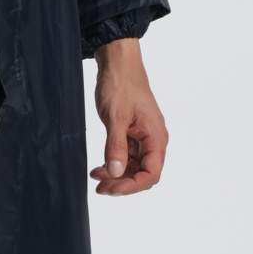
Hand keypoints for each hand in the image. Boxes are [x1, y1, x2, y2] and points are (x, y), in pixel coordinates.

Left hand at [90, 38, 167, 195]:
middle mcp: (153, 140)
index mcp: (156, 137)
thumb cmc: (121, 85)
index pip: (151, 174)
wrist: (118, 64)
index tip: (113, 189)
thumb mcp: (116, 117)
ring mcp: (143, 138)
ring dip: (117, 175)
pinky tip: (100, 167)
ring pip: (134, 167)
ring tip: (97, 178)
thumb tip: (116, 172)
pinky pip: (127, 157)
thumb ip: (116, 147)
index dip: (133, 186)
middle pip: (143, 174)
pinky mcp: (133, 134)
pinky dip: (114, 164)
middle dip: (123, 183)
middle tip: (100, 188)